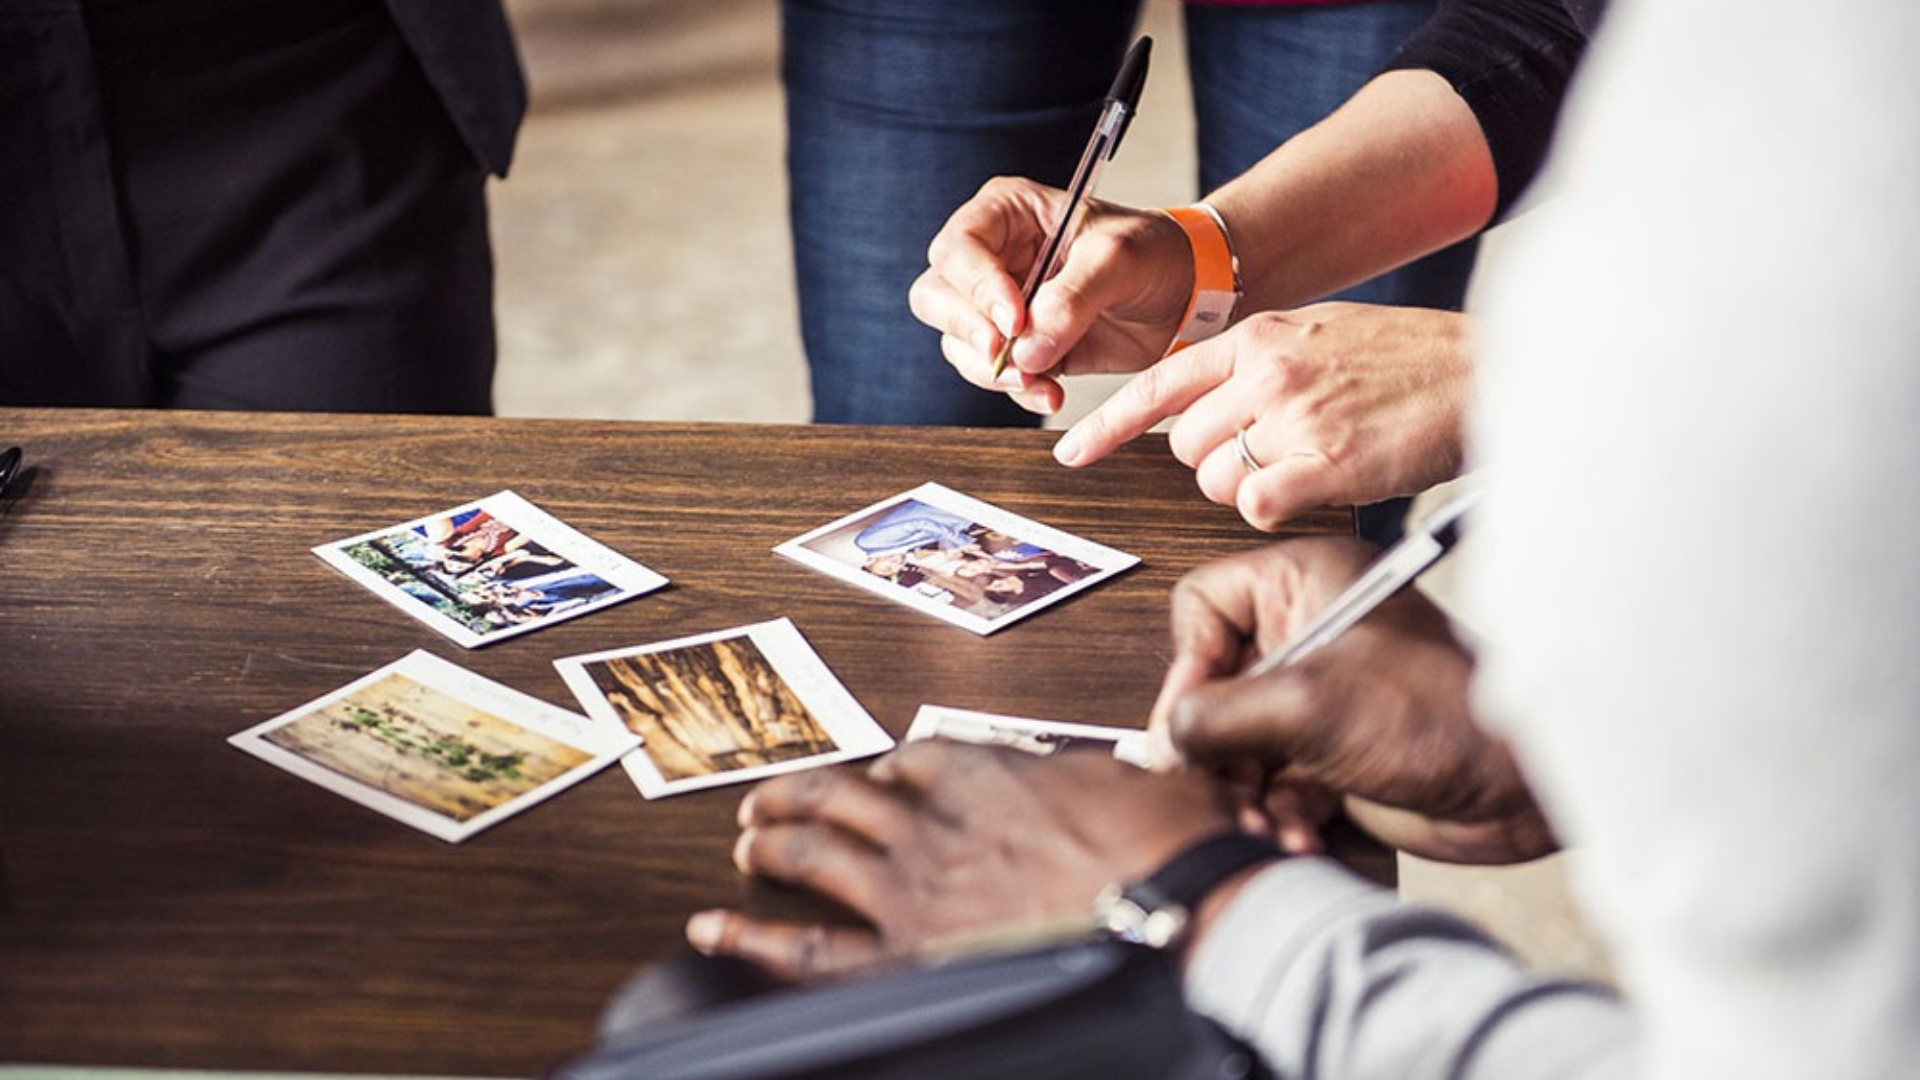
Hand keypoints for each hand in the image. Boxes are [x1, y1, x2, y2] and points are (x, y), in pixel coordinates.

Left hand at [684, 741, 1239, 980]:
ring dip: (772, 840)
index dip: (892, 766)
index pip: (921, 758)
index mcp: (993, 775)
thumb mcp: (1147, 788)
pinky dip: (751, 935)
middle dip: (803, 792)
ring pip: (813, 852)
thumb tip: (1121, 782)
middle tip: (774, 796)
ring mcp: (912, 889)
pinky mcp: (905, 956)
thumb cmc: (1173, 854)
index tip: (880, 772)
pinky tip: (715, 928)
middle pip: (846, 794)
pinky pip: (808, 948)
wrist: (1178, 917)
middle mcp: (938, 824)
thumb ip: (1106, 785)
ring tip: (746, 840)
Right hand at [908, 177, 1193, 415]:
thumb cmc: (1155, 253)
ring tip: (1041, 381)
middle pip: (937, 296)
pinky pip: (993, 375)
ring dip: (993, 370)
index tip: (1015, 319)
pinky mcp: (1018, 347)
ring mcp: (998, 306)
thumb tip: (1027, 349)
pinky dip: (1018, 390)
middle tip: (1006, 353)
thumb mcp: (1120, 259)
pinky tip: (1052, 394)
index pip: (959, 247)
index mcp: (1008, 212)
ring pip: (958, 342)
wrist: (1188, 294)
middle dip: (969, 331)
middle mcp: (992, 257)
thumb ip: (1073, 297)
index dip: (977, 286)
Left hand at [1053, 303, 1473, 530]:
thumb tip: (1213, 410)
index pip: (1159, 382)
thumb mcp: (1321, 337)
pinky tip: (1320, 486)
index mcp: (1258, 336)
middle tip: (1280, 455)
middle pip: (1186, 447)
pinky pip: (1257, 506)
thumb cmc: (1412, 361)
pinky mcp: (1323, 462)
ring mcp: (1292, 415)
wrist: (1486, 371)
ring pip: (1218, 481)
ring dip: (1253, 489)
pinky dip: (1279, 508)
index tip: (1071, 454)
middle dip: (1220, 463)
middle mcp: (1264, 372)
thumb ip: (1260, 367)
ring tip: (1313, 463)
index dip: (1108, 425)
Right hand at [1150, 539, 1556, 864]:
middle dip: (1211, 741)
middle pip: (1212, 680)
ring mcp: (1318, 693)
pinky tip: (1297, 831)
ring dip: (1242, 785)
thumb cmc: (1442, 716)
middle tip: (1212, 781)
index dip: (1190, 662)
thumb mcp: (1310, 706)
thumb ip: (1217, 718)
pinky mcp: (1332, 749)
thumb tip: (1163, 741)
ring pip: (1236, 737)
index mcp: (1306, 585)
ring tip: (1257, 818)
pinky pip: (1272, 777)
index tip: (1190, 719)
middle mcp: (1308, 632)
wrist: (1521, 788)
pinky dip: (1277, 809)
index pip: (1204, 604)